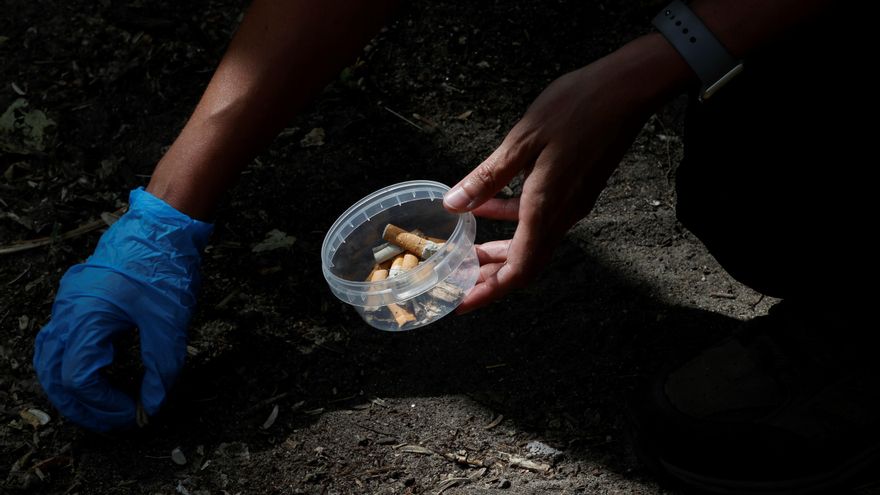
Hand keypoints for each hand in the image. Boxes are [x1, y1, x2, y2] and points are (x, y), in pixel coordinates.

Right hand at [33, 188, 212, 430]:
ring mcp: (68, 302)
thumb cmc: (165, 266)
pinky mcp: (77, 296)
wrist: (163, 224)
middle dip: (81, 404)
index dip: (105, 404)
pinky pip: (59, 337)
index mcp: (87, 318)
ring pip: (50, 355)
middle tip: (112, 421)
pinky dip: (68, 362)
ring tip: (97, 404)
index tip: (135, 413)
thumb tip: (153, 404)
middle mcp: (68, 311)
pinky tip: (92, 372)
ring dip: (68, 386)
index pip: (80, 379)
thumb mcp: (170, 322)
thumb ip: (161, 366)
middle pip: (55, 373)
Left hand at [444, 35, 686, 312]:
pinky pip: (539, 219)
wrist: (627, 89)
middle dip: (488, 278)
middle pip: (523, 263)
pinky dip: (511, 222)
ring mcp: (572, 204)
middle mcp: (563, 215)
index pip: (518, 269)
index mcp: (547, 208)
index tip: (461, 305)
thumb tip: (453, 205)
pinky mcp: (575, 190)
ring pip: (530, 242)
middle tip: (457, 285)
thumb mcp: (521, 141)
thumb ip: (487, 177)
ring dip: (498, 252)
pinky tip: (486, 207)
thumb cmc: (576, 108)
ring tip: (465, 252)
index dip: (488, 292)